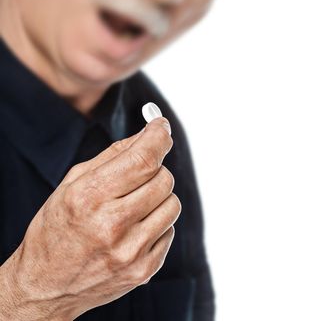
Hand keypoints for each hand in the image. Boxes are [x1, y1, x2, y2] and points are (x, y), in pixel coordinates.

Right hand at [0, 117, 180, 319]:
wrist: (47, 285)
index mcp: (89, 197)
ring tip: (134, 206)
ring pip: (172, 203)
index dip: (159, 137)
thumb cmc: (58, 228)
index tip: (162, 127)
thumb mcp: (73, 184)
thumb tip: (149, 133)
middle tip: (138, 176)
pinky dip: (157, 223)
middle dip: (155, 169)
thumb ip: (113, 155)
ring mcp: (130, 251)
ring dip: (158, 197)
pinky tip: (134, 229)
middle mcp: (111, 225)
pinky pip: (169, 230)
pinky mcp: (143, 270)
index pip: (143, 159)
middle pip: (163, 179)